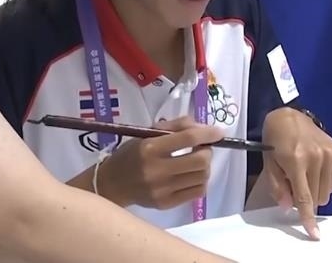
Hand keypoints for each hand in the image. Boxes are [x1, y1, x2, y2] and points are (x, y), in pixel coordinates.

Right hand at [98, 116, 223, 209]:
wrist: (112, 184)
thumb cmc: (131, 154)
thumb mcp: (147, 134)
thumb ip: (176, 127)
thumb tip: (204, 128)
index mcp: (151, 148)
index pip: (188, 138)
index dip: (208, 134)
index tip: (219, 132)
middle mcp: (157, 170)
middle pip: (200, 160)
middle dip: (207, 151)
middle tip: (201, 148)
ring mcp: (162, 190)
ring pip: (202, 177)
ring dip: (205, 167)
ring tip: (195, 162)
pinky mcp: (166, 203)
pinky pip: (197, 192)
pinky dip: (200, 181)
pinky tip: (191, 176)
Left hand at [261, 107, 331, 239]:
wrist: (288, 116)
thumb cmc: (274, 140)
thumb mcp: (269, 163)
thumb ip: (277, 187)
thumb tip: (289, 207)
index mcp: (296, 161)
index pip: (304, 197)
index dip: (308, 217)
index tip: (314, 234)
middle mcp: (316, 157)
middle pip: (317, 198)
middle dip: (306, 198)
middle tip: (295, 181)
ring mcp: (329, 153)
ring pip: (327, 192)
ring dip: (316, 189)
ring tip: (304, 172)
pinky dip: (325, 180)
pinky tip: (315, 167)